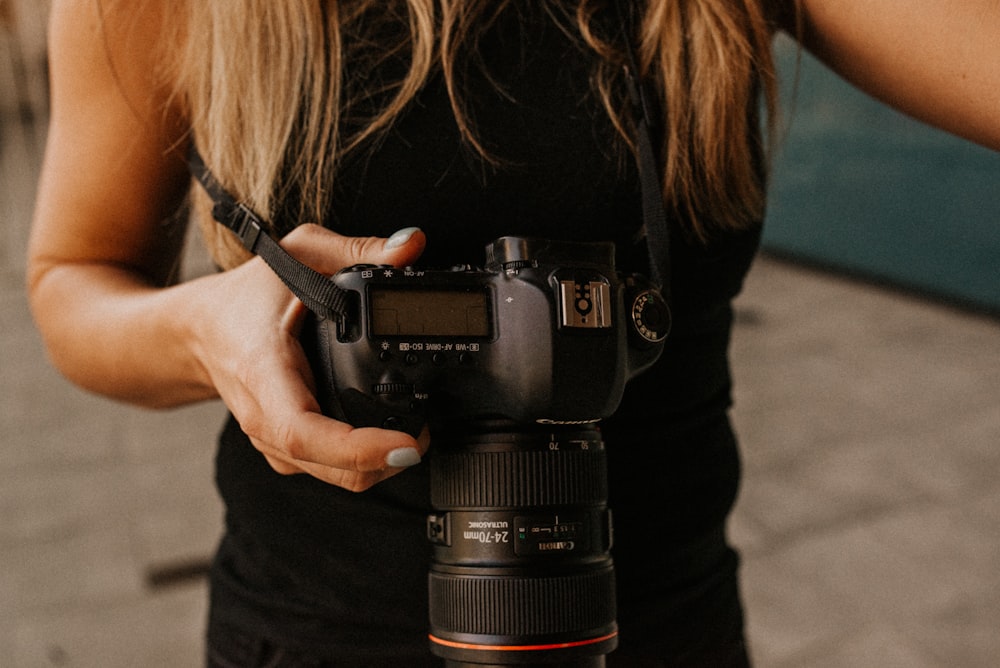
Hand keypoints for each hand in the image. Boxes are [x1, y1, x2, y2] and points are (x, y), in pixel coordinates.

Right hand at [191, 224, 427, 491]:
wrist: (198, 331)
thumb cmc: (243, 296)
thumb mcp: (297, 254)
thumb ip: (356, 249)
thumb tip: (410, 245)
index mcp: (264, 373)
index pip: (304, 431)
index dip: (357, 447)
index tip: (405, 443)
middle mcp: (265, 418)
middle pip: (327, 467)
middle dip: (384, 463)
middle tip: (424, 437)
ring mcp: (271, 440)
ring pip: (329, 476)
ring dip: (375, 467)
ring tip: (412, 438)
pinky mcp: (281, 448)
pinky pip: (323, 470)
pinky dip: (357, 463)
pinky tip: (383, 442)